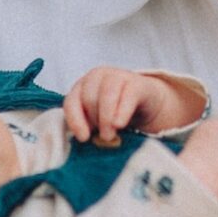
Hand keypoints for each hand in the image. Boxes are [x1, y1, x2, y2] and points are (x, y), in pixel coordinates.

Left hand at [64, 66, 185, 146]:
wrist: (146, 104)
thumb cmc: (115, 114)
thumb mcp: (98, 120)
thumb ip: (90, 127)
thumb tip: (88, 141)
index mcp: (82, 86)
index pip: (71, 102)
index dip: (75, 121)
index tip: (84, 138)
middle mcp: (97, 76)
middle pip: (89, 98)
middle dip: (94, 120)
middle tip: (104, 136)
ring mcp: (118, 76)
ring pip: (106, 95)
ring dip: (106, 118)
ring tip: (110, 135)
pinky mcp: (137, 83)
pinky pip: (127, 96)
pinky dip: (122, 112)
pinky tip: (119, 124)